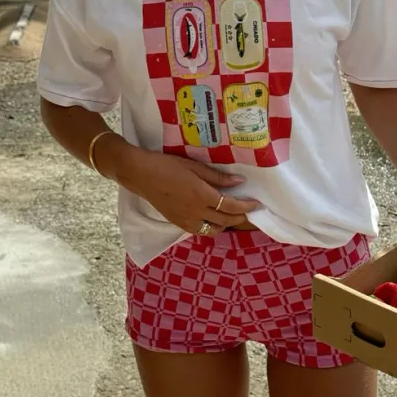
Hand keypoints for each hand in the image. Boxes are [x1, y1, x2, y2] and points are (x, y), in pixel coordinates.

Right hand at [128, 150, 259, 236]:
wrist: (141, 175)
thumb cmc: (168, 166)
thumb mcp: (195, 167)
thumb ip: (218, 177)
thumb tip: (239, 182)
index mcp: (202, 195)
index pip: (231, 206)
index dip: (246, 206)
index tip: (255, 204)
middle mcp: (196, 211)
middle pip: (225, 220)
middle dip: (240, 217)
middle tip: (248, 211)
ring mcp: (186, 220)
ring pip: (213, 230)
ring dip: (225, 225)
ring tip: (231, 216)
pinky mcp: (178, 223)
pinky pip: (200, 231)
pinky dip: (210, 228)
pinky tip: (212, 218)